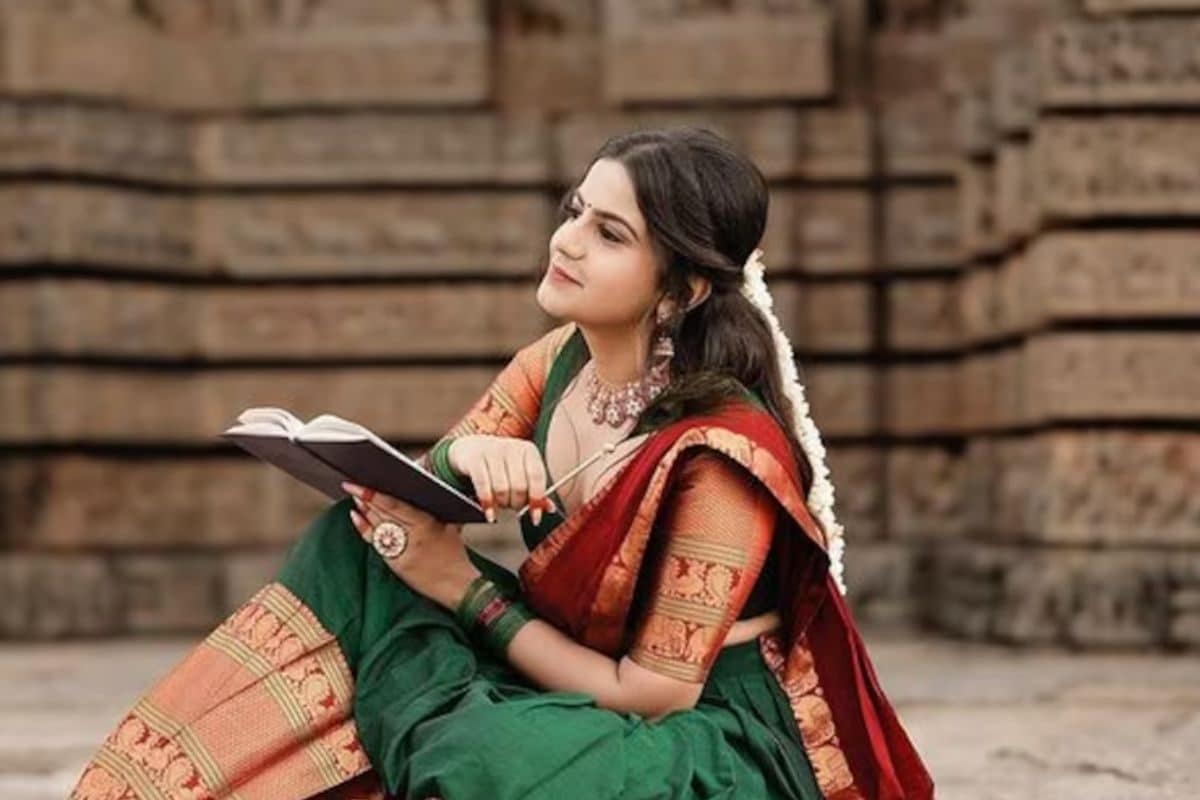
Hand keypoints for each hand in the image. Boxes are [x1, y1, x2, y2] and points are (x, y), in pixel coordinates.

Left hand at [342, 481, 479, 610]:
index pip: (395, 505)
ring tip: (356, 499)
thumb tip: (426, 492)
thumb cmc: (455, 556)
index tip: (362, 485)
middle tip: (353, 487)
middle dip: (366, 499)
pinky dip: (365, 530)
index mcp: (426, 524)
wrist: (458, 585)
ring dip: (365, 512)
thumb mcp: (450, 526)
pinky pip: (377, 544)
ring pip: (378, 527)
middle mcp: (412, 537)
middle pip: (383, 514)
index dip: (375, 494)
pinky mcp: (396, 565)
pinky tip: (357, 519)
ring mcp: (402, 552)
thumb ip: (436, 510)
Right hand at [447, 435, 556, 523]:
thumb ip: (534, 489)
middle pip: (519, 485)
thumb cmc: (501, 464)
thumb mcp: (520, 471)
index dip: (537, 499)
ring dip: (502, 504)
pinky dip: (487, 503)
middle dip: (517, 503)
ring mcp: (492, 451)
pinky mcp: (474, 458)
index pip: (537, 476)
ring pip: (501, 488)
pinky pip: (483, 485)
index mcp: (528, 450)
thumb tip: (550, 508)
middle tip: (513, 508)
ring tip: (501, 505)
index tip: (535, 518)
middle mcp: (512, 447)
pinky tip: (490, 513)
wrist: (471, 449)